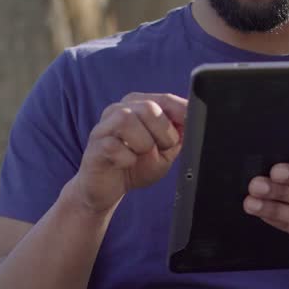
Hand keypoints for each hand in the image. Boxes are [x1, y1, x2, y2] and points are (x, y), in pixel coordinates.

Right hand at [67, 93, 186, 213]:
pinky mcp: (95, 145)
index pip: (166, 99)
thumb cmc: (137, 165)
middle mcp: (119, 109)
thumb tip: (193, 121)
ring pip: (127, 120)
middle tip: (162, 148)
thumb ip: (179, 134)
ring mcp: (104, 126)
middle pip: (149, 107)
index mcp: (139, 105)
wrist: (108, 188)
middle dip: (163, 132)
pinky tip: (126, 163)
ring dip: (144, 143)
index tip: (190, 128)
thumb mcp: (166, 150)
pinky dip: (127, 158)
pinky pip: (113, 146)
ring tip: (142, 154)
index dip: (182, 113)